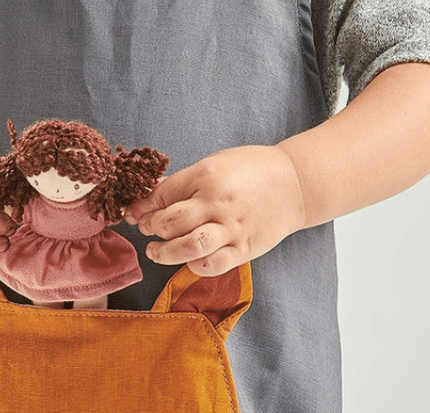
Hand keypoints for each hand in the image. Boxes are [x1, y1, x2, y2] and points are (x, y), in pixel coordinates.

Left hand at [125, 145, 305, 276]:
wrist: (295, 183)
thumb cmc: (251, 169)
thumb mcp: (215, 163)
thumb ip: (186, 181)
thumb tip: (153, 193)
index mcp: (206, 175)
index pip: (164, 194)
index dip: (143, 206)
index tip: (134, 213)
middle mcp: (217, 202)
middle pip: (171, 221)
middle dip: (152, 228)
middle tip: (146, 230)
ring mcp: (232, 227)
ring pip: (189, 246)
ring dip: (165, 252)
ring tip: (155, 252)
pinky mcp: (246, 247)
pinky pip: (215, 264)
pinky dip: (196, 266)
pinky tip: (188, 262)